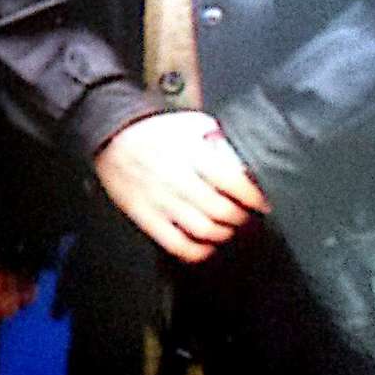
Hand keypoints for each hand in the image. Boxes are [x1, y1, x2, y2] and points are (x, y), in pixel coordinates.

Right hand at [92, 111, 269, 264]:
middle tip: (245, 215)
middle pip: (220, 210)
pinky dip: (197, 251)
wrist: (112, 135)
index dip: (252, 196)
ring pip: (202, 230)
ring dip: (223, 233)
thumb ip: (219, 142)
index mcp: (189, 153)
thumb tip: (245, 167)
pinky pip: (176, 244)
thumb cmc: (158, 129)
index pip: (231, 181)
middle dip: (240, 217)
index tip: (261, 201)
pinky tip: (207, 245)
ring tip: (228, 228)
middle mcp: (175, 178)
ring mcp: (159, 200)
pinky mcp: (145, 216)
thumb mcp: (193, 123)